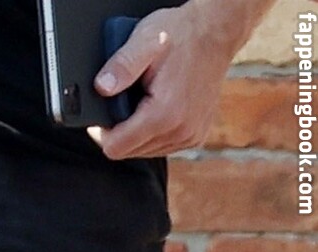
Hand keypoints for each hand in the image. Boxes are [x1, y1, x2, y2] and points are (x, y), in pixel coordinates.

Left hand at [90, 0, 262, 159]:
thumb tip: (102, 87)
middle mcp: (181, 131)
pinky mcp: (197, 135)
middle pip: (129, 151)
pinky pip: (162, 146)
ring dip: (137, 132)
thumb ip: (121, 66)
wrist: (216, 32)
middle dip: (120, 131)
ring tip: (143, 102)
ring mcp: (191, 136)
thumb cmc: (181, 35)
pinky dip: (153, 132)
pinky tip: (156, 109)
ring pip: (144, 151)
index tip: (103, 113)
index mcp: (164, 115)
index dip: (101, 132)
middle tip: (125, 101)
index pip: (115, 148)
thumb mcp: (144, 42)